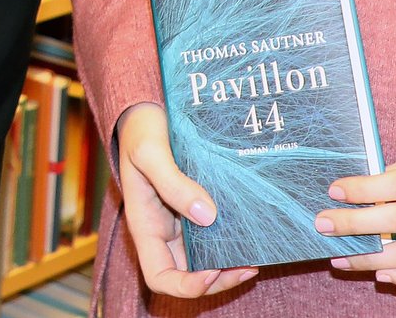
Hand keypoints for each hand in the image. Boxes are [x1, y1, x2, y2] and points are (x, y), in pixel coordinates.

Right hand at [116, 103, 257, 298]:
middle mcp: (163, 231)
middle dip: (219, 280)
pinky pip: (214, 237)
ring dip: (229, 265)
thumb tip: (207, 216)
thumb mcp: (149, 151)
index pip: (160, 276)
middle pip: (188, 276)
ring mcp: (181, 222)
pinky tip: (251, 235)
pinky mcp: (196, 208)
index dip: (186, 285)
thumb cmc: (140, 130)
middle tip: (248, 266)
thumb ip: (173, 183)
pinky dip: (232, 242)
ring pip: (205, 260)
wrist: (146, 110)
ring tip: (256, 255)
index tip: (213, 270)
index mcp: (145, 226)